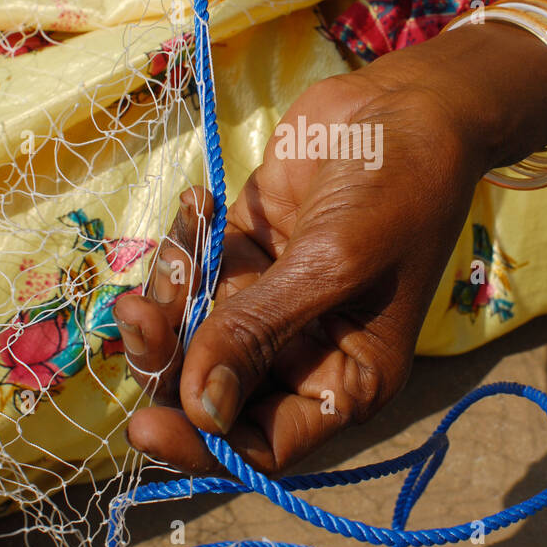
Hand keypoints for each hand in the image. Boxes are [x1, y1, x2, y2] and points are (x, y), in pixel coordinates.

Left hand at [114, 37, 490, 475]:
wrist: (411, 101)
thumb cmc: (397, 187)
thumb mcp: (333, 264)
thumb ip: (259, 333)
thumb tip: (200, 411)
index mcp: (345, 379)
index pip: (261, 445)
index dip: (202, 443)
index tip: (144, 423)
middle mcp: (304, 351)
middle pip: (210, 390)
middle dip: (167, 358)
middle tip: (136, 314)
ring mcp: (271, 299)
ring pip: (189, 331)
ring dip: (168, 297)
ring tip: (178, 245)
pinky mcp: (247, 250)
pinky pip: (192, 272)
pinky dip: (182, 245)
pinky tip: (199, 202)